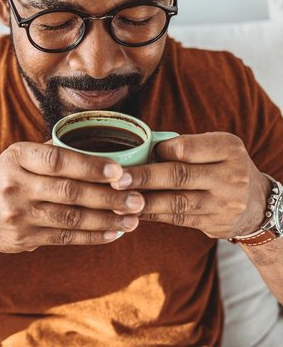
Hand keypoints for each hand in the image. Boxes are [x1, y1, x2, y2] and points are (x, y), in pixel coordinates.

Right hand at [0, 142, 144, 253]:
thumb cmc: (3, 180)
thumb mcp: (16, 159)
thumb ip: (50, 153)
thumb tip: (99, 147)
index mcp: (16, 157)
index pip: (57, 160)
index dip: (90, 166)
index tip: (120, 171)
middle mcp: (15, 185)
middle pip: (69, 191)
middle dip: (108, 196)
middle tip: (138, 199)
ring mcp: (18, 214)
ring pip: (71, 217)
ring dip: (106, 219)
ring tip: (133, 218)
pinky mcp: (24, 238)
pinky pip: (65, 237)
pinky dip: (92, 236)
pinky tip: (113, 233)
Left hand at [110, 132, 271, 238]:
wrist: (256, 203)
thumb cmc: (223, 167)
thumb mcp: (215, 149)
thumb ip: (185, 147)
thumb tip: (139, 150)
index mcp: (227, 149)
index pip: (186, 149)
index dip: (159, 152)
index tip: (137, 154)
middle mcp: (229, 176)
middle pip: (179, 176)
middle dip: (144, 177)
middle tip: (117, 179)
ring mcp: (223, 203)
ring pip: (175, 202)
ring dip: (143, 201)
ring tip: (117, 199)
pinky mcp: (213, 224)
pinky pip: (176, 219)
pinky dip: (152, 214)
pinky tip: (133, 211)